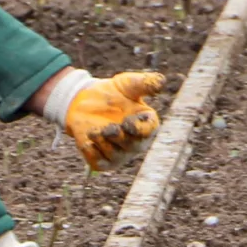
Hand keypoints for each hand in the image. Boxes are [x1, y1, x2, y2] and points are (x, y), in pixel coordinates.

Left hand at [44, 68, 164, 170]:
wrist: (85, 100)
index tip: (127, 121)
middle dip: (119, 137)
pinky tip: (87, 142)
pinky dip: (92, 152)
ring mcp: (120, 154)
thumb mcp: (128, 84)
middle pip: (133, 146)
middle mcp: (137, 142)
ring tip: (94, 131)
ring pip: (115, 156)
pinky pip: (99, 163)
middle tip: (109, 127)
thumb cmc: (112, 92)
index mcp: (147, 124)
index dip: (139, 129)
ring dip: (104, 143)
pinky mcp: (103, 162)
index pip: (149, 131)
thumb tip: (161, 82)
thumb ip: (144, 83)